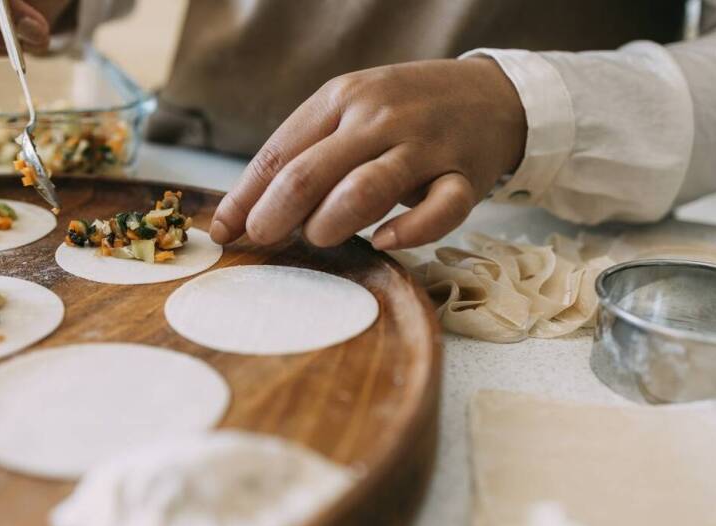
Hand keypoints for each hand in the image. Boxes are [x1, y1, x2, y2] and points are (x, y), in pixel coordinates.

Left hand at [209, 58, 526, 249]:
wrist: (492, 94)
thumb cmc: (405, 110)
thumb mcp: (350, 111)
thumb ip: (302, 155)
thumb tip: (240, 215)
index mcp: (342, 98)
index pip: (279, 152)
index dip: (244, 197)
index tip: (223, 231)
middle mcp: (378, 118)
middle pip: (309, 174)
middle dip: (274, 216)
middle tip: (263, 240)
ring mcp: (423, 146)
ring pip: (365, 190)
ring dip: (328, 224)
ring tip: (317, 237)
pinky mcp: (464, 176)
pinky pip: (439, 210)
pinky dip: (410, 232)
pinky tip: (385, 241)